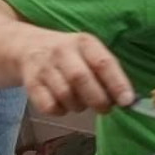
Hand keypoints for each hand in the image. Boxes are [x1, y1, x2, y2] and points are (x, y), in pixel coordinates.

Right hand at [16, 31, 134, 114]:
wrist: (27, 46)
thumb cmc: (69, 55)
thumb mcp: (90, 52)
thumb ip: (108, 72)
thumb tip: (126, 99)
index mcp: (84, 42)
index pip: (103, 63)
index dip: (117, 84)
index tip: (127, 101)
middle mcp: (62, 52)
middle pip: (81, 79)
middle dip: (98, 99)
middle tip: (105, 108)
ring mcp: (44, 67)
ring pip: (65, 95)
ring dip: (79, 106)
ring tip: (82, 102)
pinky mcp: (30, 84)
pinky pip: (49, 106)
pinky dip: (60, 111)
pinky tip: (64, 104)